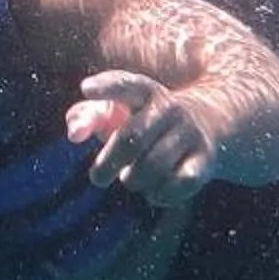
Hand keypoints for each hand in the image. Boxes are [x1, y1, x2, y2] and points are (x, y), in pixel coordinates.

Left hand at [66, 71, 216, 208]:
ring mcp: (190, 133)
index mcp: (145, 91)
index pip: (126, 84)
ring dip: (134, 180)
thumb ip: (87, 117)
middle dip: (109, 162)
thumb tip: (74, 133)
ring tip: (131, 178)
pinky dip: (160, 194)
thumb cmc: (142, 121)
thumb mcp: (116, 113)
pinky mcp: (205, 159)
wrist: (204, 125)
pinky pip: (179, 184)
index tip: (85, 89)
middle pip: (133, 138)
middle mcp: (170, 109)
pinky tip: (154, 191)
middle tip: (98, 178)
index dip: (106, 87)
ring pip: (154, 166)